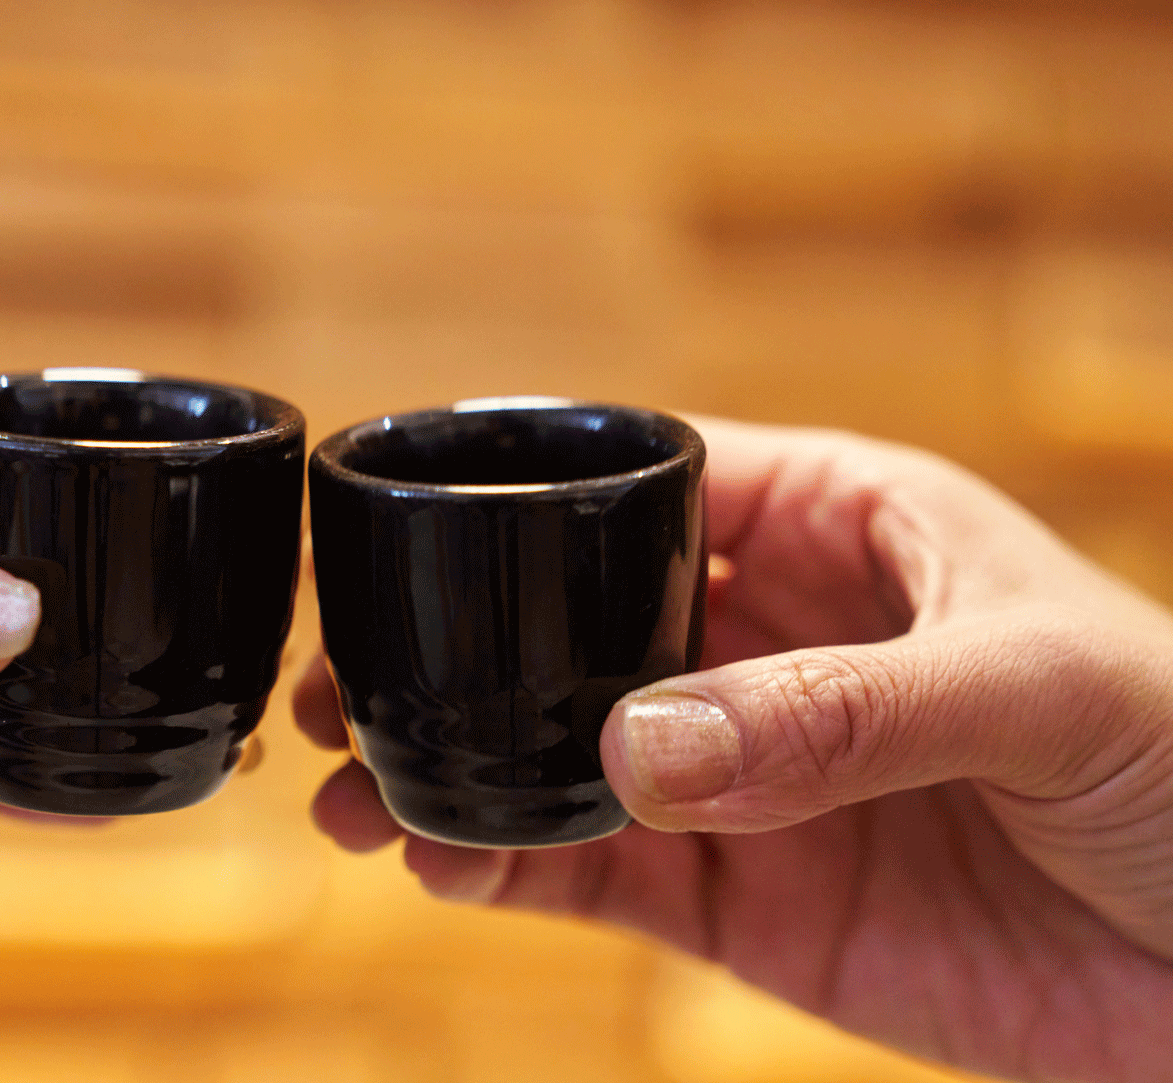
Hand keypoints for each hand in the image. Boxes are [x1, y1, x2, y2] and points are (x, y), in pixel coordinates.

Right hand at [297, 417, 1172, 1080]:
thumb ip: (844, 711)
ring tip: (353, 791)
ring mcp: (746, 775)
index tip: (405, 542)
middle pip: (568, 627)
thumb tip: (639, 745)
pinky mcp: (747, 898)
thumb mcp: (1042, 690)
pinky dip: (509, 870)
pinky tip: (441, 863)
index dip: (523, 505)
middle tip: (339, 687)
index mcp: (838, 527)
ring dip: (448, 769)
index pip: (649, 483)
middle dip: (452, 652)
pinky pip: (599, 874)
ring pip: (558, 758)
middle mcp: (768, 641)